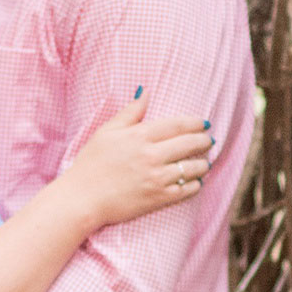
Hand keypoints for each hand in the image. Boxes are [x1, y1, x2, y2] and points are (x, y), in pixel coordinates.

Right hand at [65, 93, 215, 229]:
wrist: (82, 198)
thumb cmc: (91, 163)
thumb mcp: (106, 132)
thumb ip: (130, 112)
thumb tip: (145, 92)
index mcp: (140, 136)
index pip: (178, 124)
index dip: (195, 123)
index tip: (204, 123)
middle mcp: (152, 155)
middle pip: (190, 144)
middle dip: (204, 141)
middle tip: (209, 141)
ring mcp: (157, 178)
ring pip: (193, 168)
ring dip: (203, 164)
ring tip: (204, 162)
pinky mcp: (158, 198)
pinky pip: (187, 190)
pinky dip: (196, 185)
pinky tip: (195, 182)